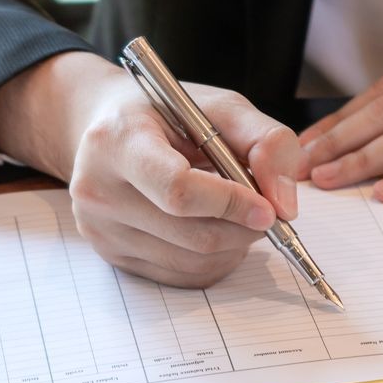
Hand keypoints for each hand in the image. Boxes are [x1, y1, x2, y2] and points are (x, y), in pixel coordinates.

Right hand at [0, 52, 305, 286]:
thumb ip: (265, 141)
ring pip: (192, 262)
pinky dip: (213, 261)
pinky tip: (215, 231)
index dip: (231, 205)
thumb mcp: (219, 106)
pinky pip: (180, 276)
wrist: (104, 130)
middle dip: (244, 229)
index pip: (178, 190)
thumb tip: (284, 204)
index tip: (268, 210)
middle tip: (266, 212)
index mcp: (119, 140)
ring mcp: (101, 229)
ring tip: (238, 216)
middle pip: (192, 235)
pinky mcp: (111, 256)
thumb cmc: (164, 115)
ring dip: (233, 247)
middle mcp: (99, 189)